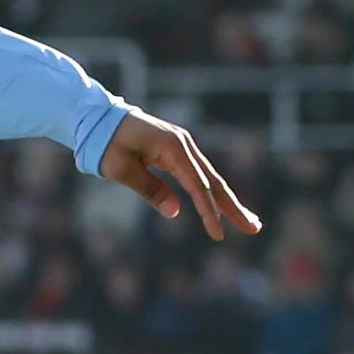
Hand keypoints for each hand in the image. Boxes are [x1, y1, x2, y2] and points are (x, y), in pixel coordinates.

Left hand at [99, 110, 260, 239]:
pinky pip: (200, 173)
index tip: (217, 235)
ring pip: (210, 177)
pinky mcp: (178, 149)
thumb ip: (149, 189)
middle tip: (254, 228)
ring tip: (248, 221)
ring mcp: (183, 145)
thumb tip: (175, 212)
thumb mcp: (122, 170)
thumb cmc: (106, 145)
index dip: (209, 212)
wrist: (99, 119)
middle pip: (214, 181)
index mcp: (172, 149)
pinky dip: (213, 190)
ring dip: (229, 200)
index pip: (198, 186)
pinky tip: (223, 205)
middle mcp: (184, 145)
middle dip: (233, 207)